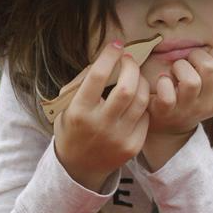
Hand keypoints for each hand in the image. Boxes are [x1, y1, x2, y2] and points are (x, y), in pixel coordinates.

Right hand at [54, 42, 149, 191]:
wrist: (78, 166)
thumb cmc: (73, 127)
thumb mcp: (66, 104)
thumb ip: (83, 81)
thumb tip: (108, 57)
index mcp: (79, 112)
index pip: (97, 76)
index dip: (109, 56)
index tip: (116, 46)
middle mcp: (100, 125)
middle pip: (127, 88)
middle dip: (131, 67)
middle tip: (129, 59)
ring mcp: (118, 137)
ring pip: (141, 100)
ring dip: (142, 82)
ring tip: (135, 76)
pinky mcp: (133, 146)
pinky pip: (146, 116)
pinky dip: (142, 104)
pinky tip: (135, 100)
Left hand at [142, 48, 212, 169]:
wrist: (170, 126)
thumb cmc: (192, 96)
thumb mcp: (211, 88)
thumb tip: (207, 46)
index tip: (206, 58)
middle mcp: (210, 105)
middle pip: (209, 67)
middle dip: (196, 55)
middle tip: (189, 62)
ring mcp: (188, 110)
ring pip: (191, 81)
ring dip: (180, 67)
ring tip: (175, 70)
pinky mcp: (167, 112)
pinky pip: (167, 95)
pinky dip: (163, 82)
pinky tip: (163, 81)